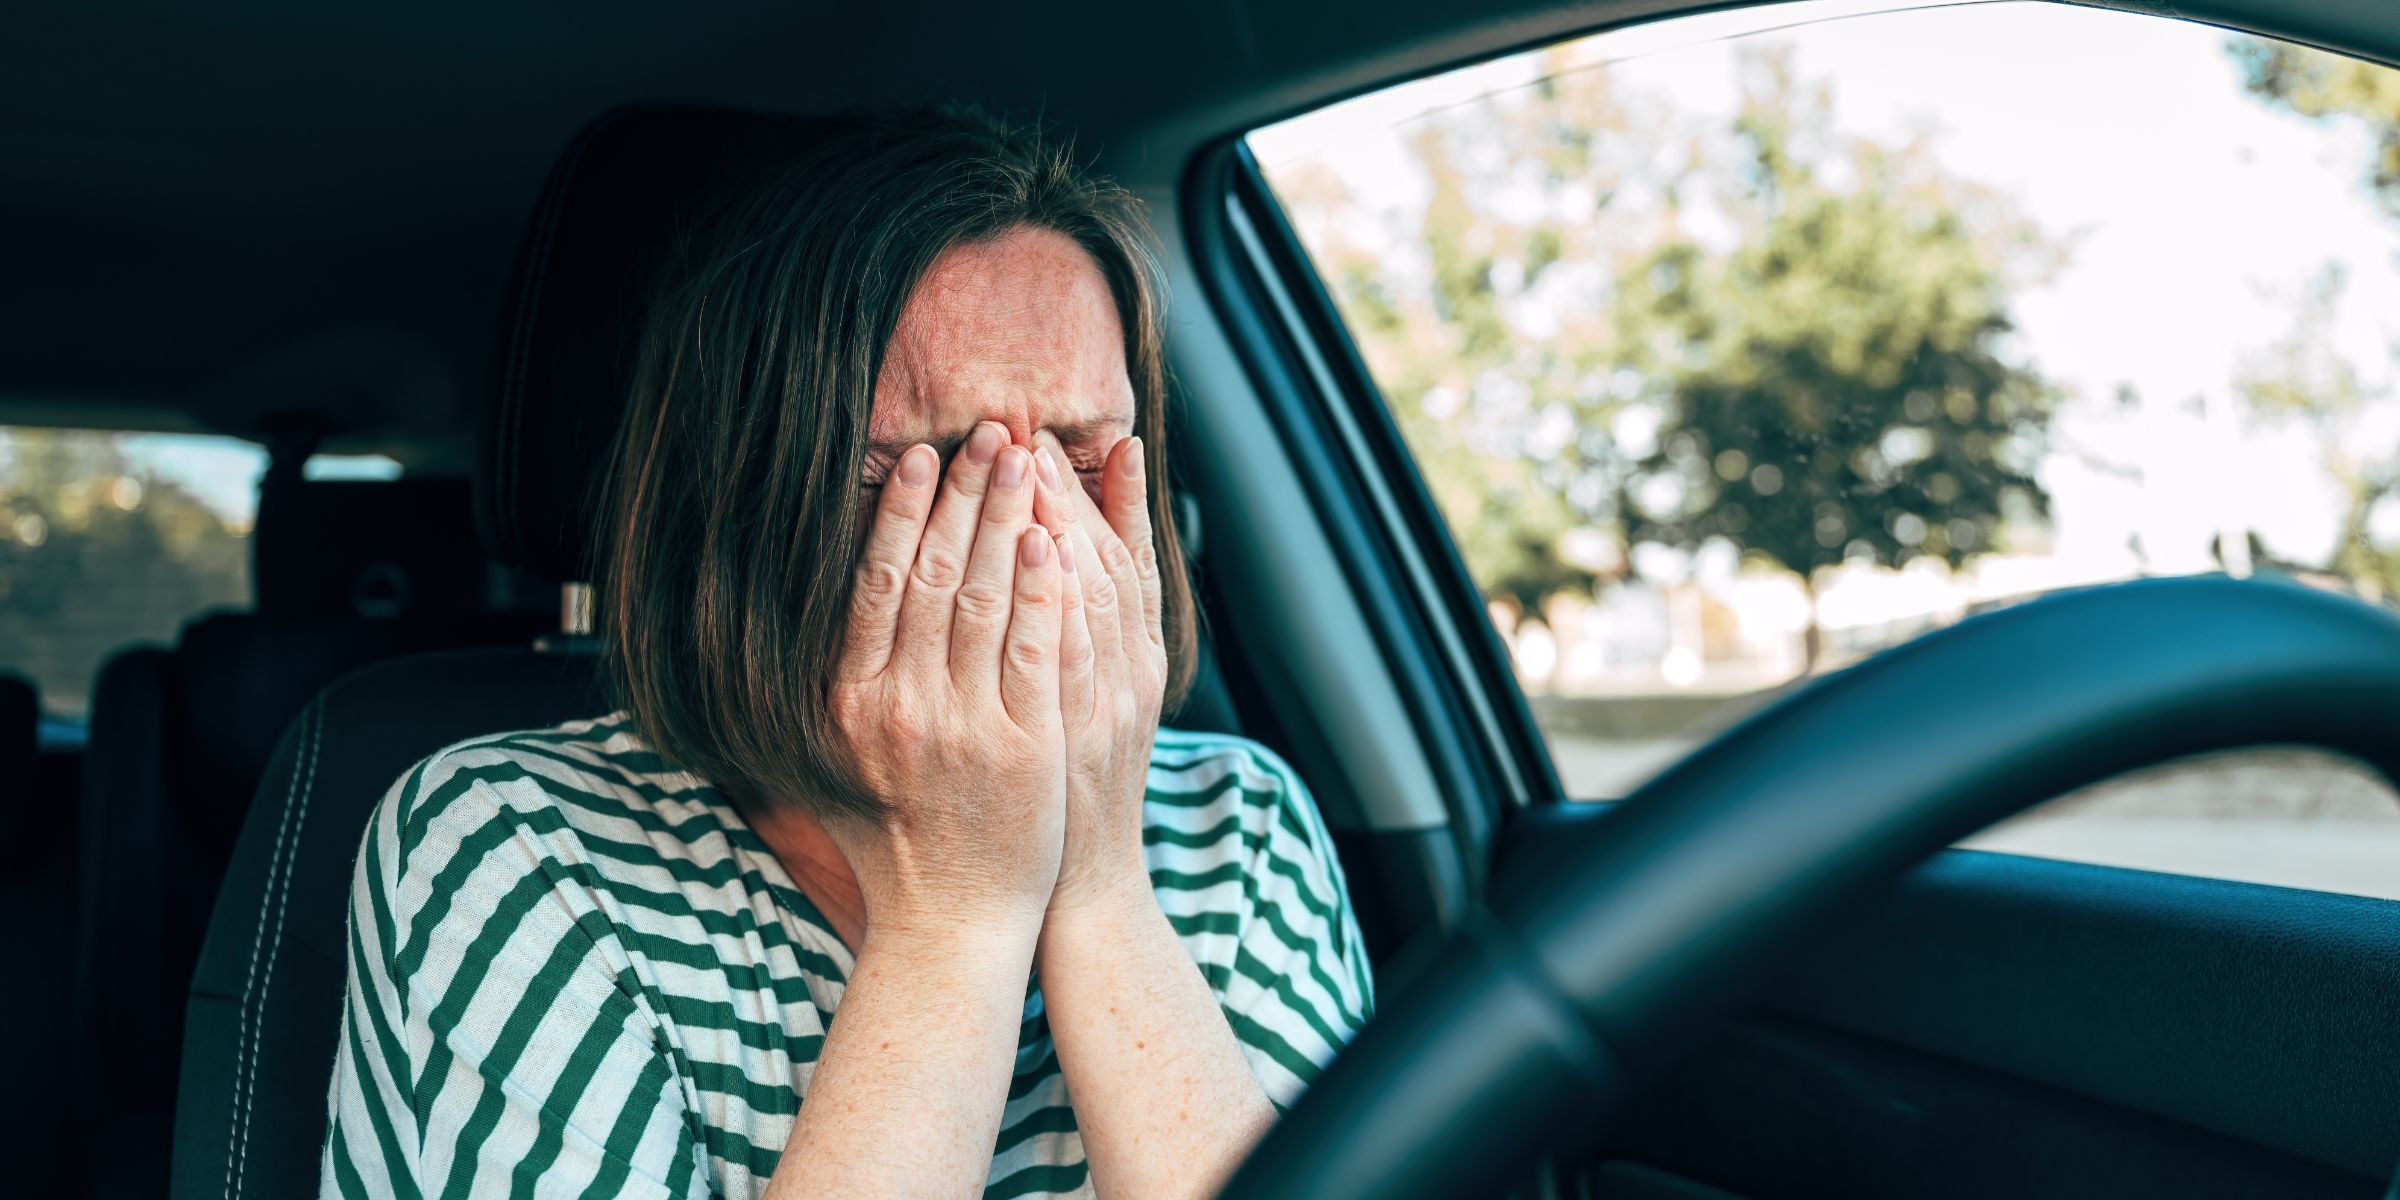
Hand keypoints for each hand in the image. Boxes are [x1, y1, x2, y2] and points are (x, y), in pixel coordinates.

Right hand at [829, 420, 1068, 931]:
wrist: (951, 923)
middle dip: (965, 492)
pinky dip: (1044, 588)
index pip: (874, 582)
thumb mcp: (832, 760)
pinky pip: (1036, 649)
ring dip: (1009, 516)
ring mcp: (964, 726)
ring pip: (989, 596)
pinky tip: (1053, 538)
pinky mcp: (1023, 746)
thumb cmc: (893, 839)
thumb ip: (824, 687)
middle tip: (991, 432)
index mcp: (849, 701)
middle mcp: (900, 707)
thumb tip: (796, 609)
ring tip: (1029, 460)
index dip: (900, 511)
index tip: (918, 457)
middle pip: (936, 573)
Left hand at [1032, 431, 1167, 915]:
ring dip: (1053, 523)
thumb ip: (1078, 640)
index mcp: (1139, 667)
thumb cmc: (1067, 800)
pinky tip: (1033, 548)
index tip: (1082, 438)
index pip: (1128, 562)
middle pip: (1103, 563)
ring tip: (1022, 462)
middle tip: (1031, 432)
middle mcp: (1128, 680)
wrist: (1073, 895)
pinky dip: (1050, 598)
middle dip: (1066, 494)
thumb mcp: (1088, 712)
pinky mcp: (1061, 739)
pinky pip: (1058, 652)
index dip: (1108, 497)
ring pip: (1085, 594)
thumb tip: (1052, 560)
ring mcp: (1098, 708)